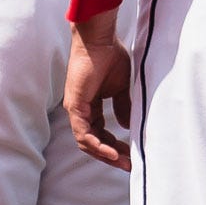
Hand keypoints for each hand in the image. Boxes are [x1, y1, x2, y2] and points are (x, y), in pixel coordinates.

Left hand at [65, 19, 132, 170]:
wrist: (100, 39)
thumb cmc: (110, 56)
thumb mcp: (121, 87)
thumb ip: (123, 106)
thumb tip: (126, 125)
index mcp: (90, 105)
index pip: (100, 133)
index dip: (115, 146)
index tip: (131, 154)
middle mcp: (80, 110)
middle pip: (93, 142)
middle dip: (111, 155)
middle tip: (129, 165)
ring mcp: (75, 109)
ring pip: (87, 142)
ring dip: (105, 154)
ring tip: (124, 162)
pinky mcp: (74, 106)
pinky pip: (83, 133)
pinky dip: (97, 145)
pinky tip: (112, 152)